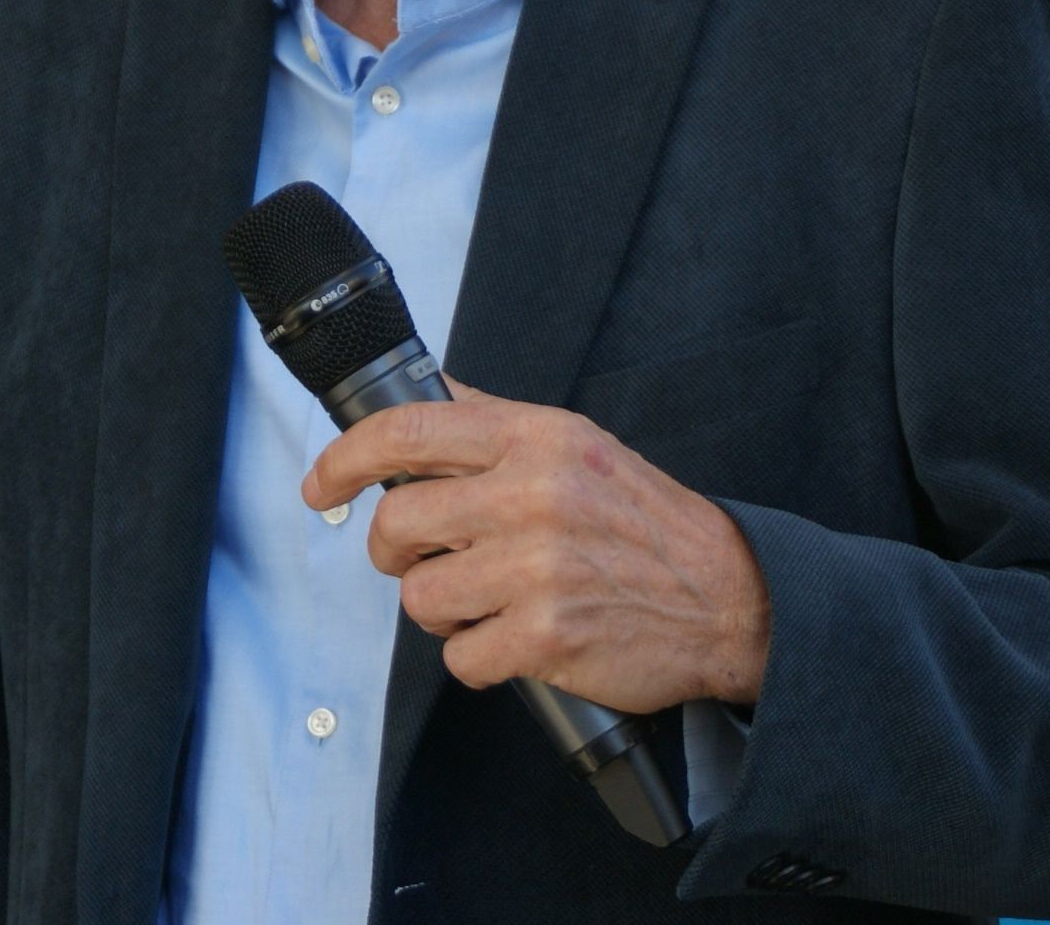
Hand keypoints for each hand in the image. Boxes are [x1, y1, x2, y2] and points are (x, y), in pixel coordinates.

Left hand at [303, 382, 770, 714]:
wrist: (726, 596)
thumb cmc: (644, 523)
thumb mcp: (576, 443)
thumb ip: (493, 421)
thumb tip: (422, 392)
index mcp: (536, 436)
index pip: (408, 430)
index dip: (345, 459)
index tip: (322, 484)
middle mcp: (534, 493)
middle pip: (398, 522)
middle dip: (397, 551)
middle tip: (429, 557)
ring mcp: (538, 567)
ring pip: (420, 595)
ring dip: (442, 609)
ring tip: (488, 599)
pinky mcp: (545, 635)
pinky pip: (459, 655)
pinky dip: (479, 656)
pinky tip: (516, 636)